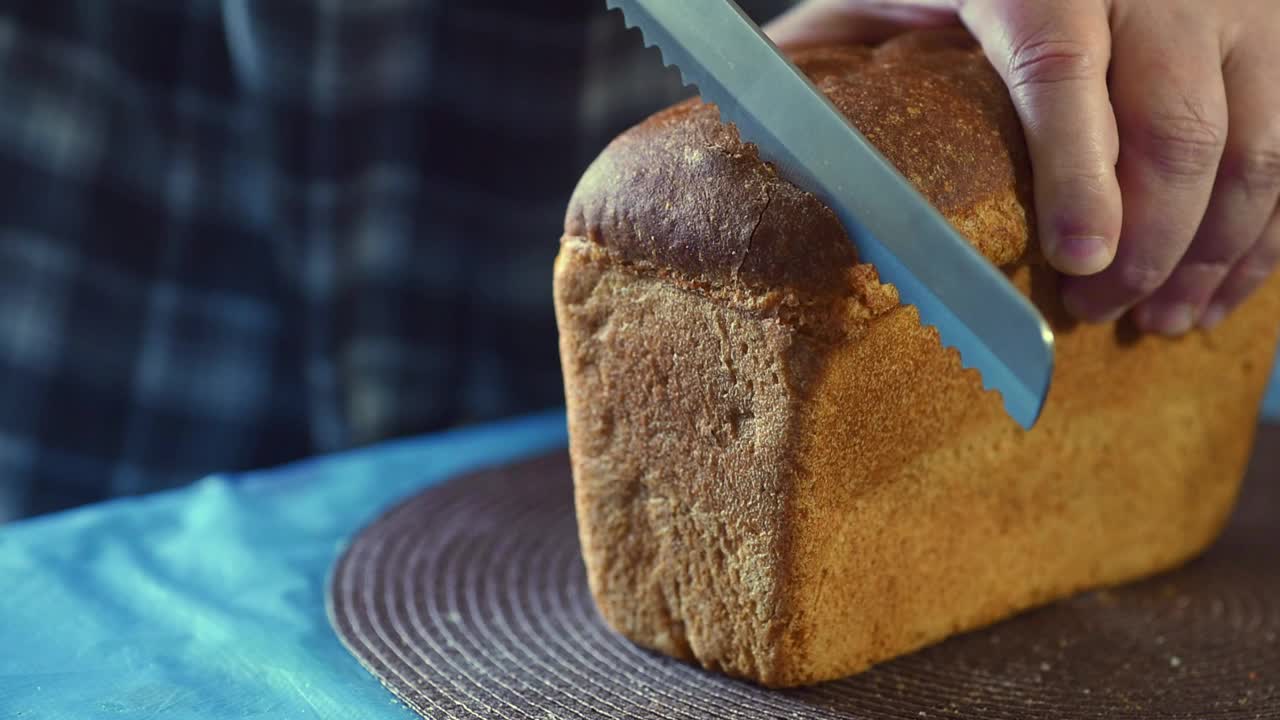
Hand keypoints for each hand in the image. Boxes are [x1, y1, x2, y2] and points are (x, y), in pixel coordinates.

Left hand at [767, 0, 1279, 334]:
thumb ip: (831, 45)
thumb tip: (748, 122)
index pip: (1058, 67)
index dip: (1078, 170)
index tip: (1081, 260)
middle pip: (1176, 125)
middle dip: (1148, 243)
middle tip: (1097, 314)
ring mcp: (1234, 0)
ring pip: (1257, 144)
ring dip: (1218, 252)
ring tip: (1167, 321)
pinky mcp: (1277, 29)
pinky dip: (1267, 227)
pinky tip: (1224, 284)